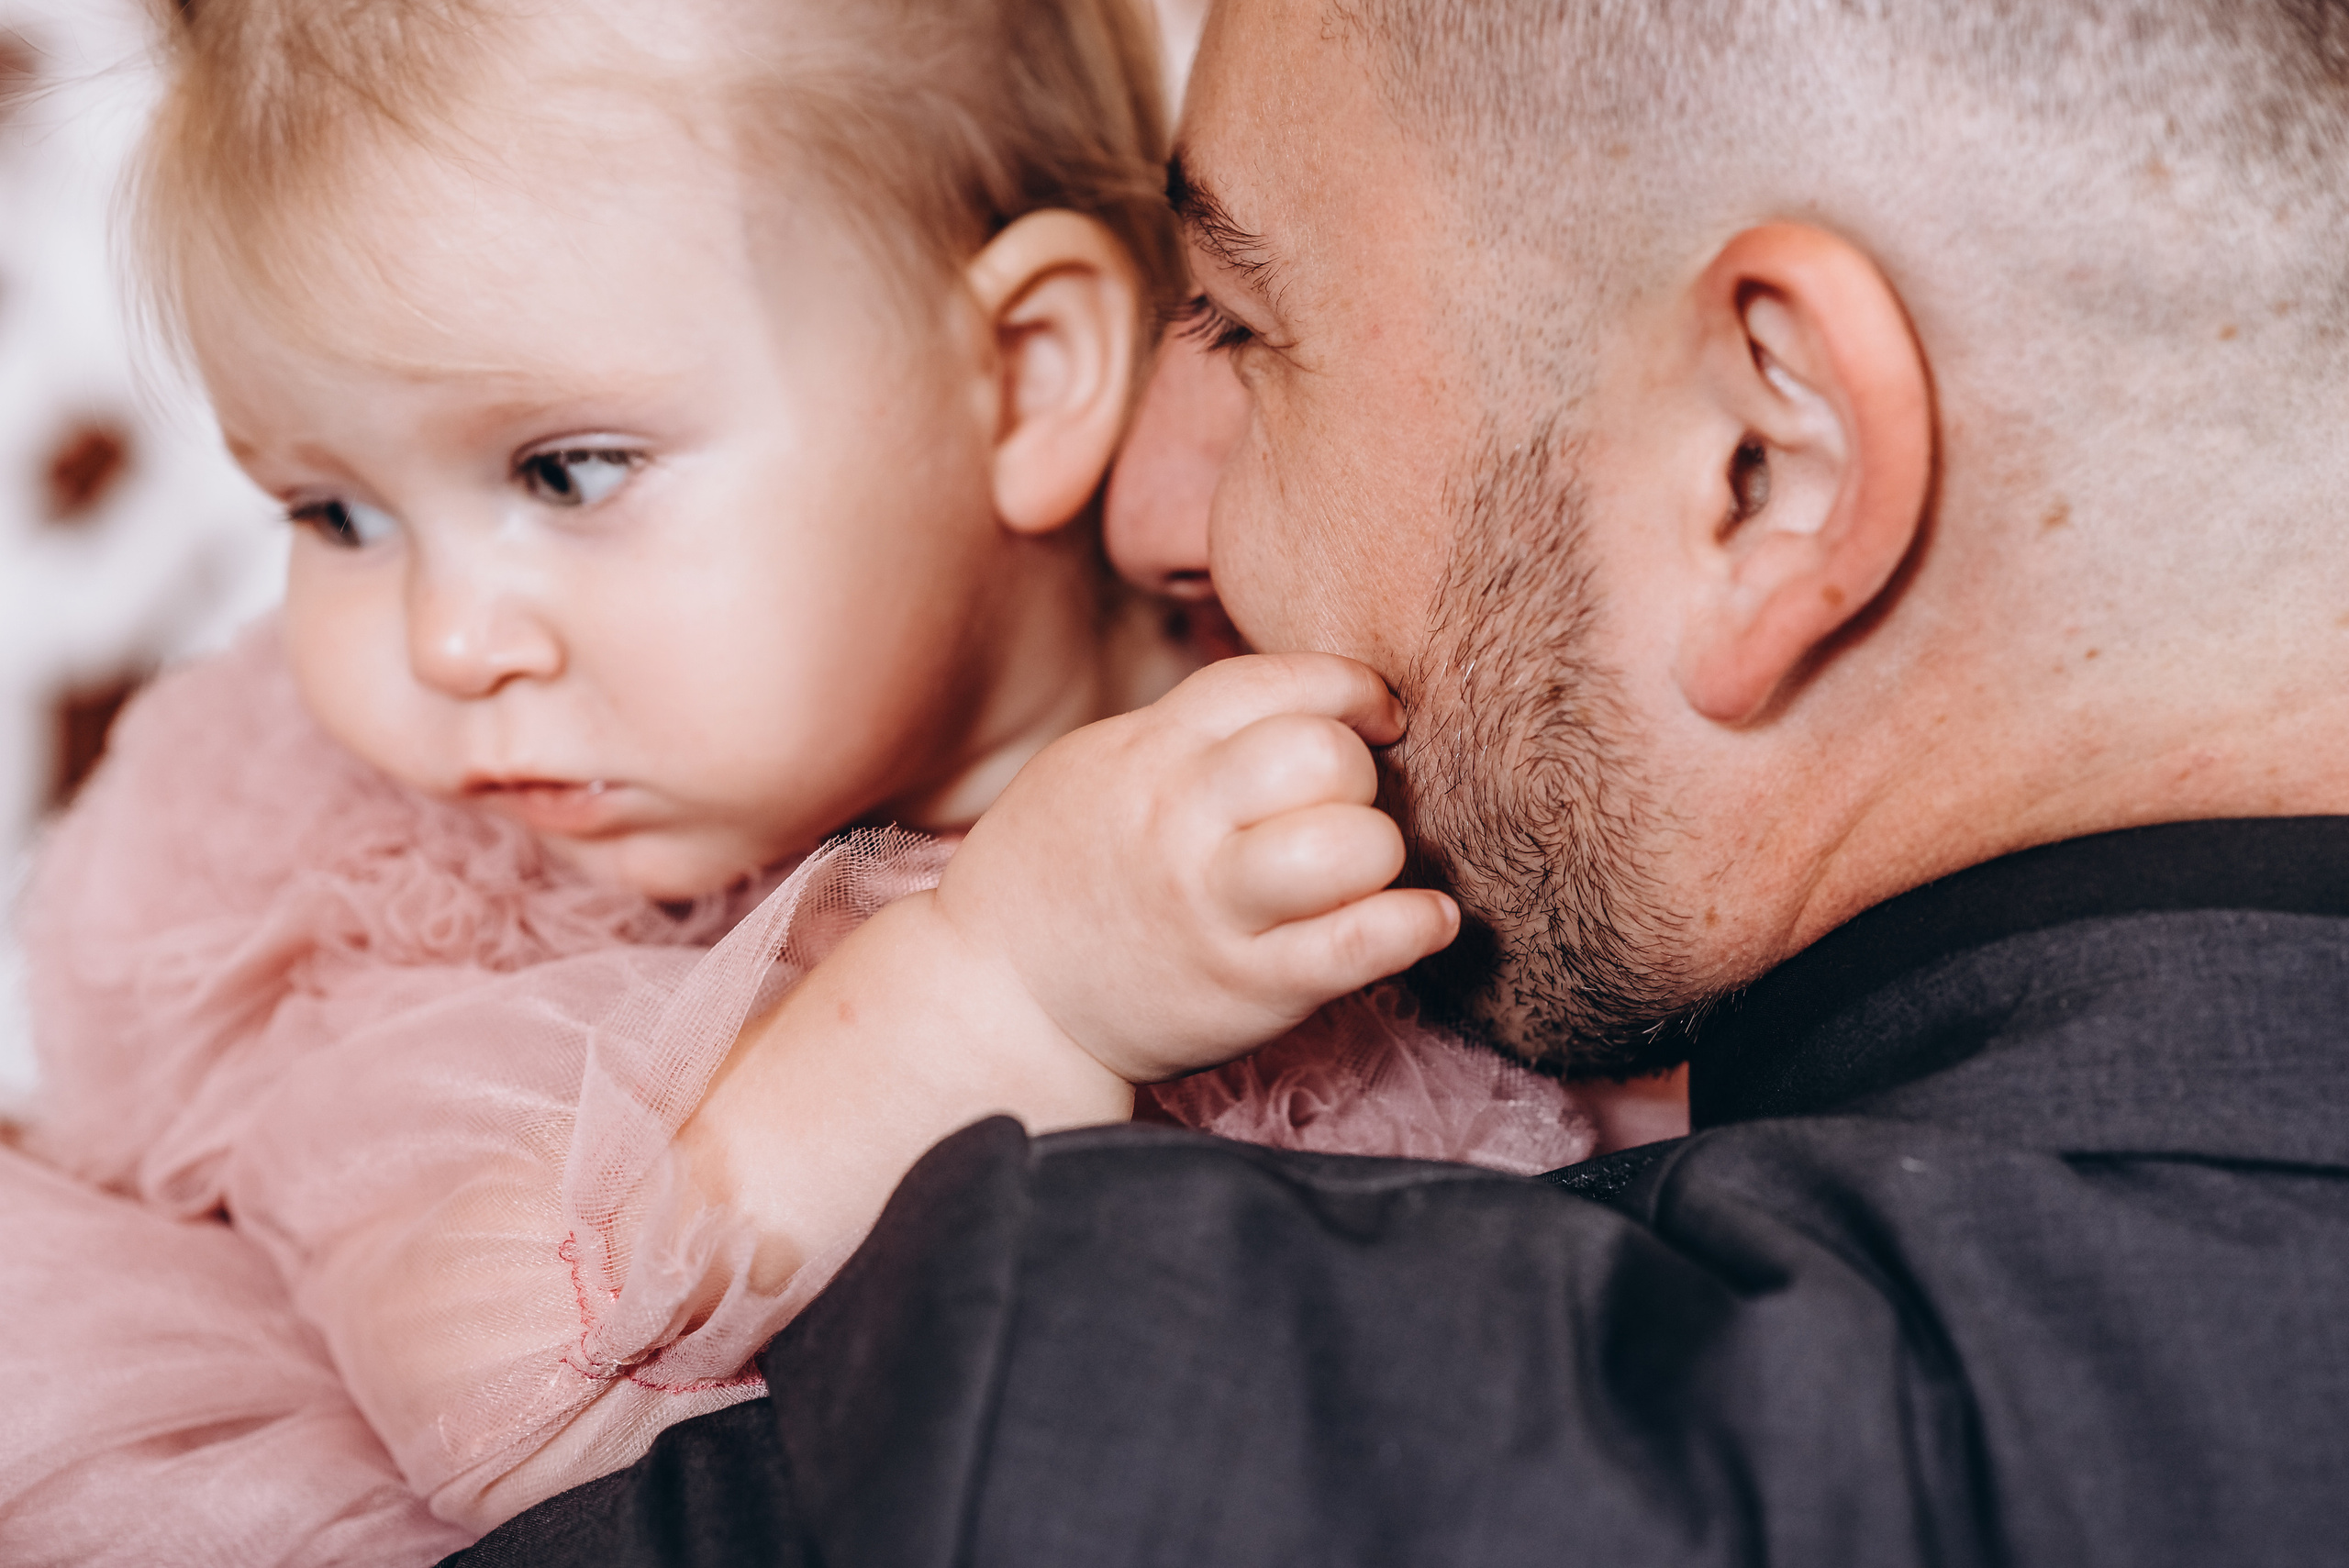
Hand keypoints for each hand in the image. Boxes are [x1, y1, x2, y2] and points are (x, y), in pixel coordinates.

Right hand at [931, 652, 1459, 1082]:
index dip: (1349, 688)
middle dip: (1360, 775)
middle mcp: (1183, 821)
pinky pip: (1360, 944)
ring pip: (1352, 845)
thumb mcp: (1101, 764)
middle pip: (1325, 755)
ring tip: (1360, 872)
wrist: (994, 993)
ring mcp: (1216, 908)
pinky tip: (1424, 919)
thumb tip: (1307, 697)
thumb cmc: (1064, 870)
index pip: (1279, 682)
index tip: (1373, 717)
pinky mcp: (1248, 989)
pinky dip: (1415, 926)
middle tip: (1344, 809)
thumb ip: (1190, 729)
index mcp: (1151, 752)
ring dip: (1382, 852)